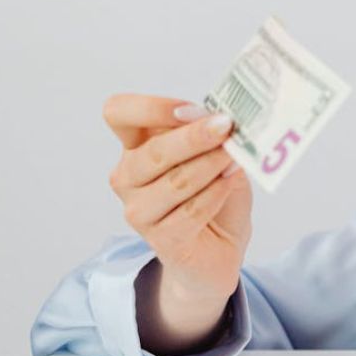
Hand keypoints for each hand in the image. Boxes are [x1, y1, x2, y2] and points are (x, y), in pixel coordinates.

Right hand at [104, 93, 252, 303]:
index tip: (191, 110)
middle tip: (226, 127)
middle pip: (152, 151)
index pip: (119, 113)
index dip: (151, 107)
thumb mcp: (219, 155)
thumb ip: (213, 136)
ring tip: (236, 157)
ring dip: (210, 165)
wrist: (221, 247)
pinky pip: (190, 211)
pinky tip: (230, 182)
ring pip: (175, 182)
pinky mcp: (161, 240)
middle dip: (194, 137)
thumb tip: (216, 118)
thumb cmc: (216, 194)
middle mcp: (129, 177)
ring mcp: (140, 211)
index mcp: (137, 146)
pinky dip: (216, 193)